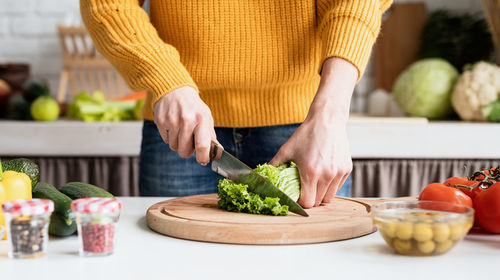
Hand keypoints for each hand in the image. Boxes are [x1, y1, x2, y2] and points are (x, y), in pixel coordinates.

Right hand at [154, 86, 216, 164]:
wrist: (174, 89)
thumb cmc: (193, 106)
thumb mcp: (206, 116)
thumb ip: (211, 135)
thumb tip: (217, 153)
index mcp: (201, 119)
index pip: (202, 145)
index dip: (203, 157)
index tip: (203, 160)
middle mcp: (186, 120)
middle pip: (184, 151)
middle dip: (187, 151)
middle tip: (189, 142)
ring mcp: (171, 121)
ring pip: (174, 147)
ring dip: (178, 143)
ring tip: (181, 130)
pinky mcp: (160, 121)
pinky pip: (165, 140)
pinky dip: (170, 136)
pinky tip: (172, 125)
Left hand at [270, 58, 356, 207]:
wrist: (327, 120)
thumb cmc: (306, 134)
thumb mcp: (287, 150)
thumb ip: (274, 164)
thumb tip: (263, 173)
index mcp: (311, 172)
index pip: (308, 203)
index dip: (300, 203)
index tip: (296, 197)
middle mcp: (327, 175)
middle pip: (318, 202)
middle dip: (310, 200)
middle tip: (303, 191)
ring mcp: (338, 173)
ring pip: (329, 197)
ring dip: (320, 195)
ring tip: (313, 185)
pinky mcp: (346, 169)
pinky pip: (337, 186)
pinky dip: (330, 186)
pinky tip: (323, 176)